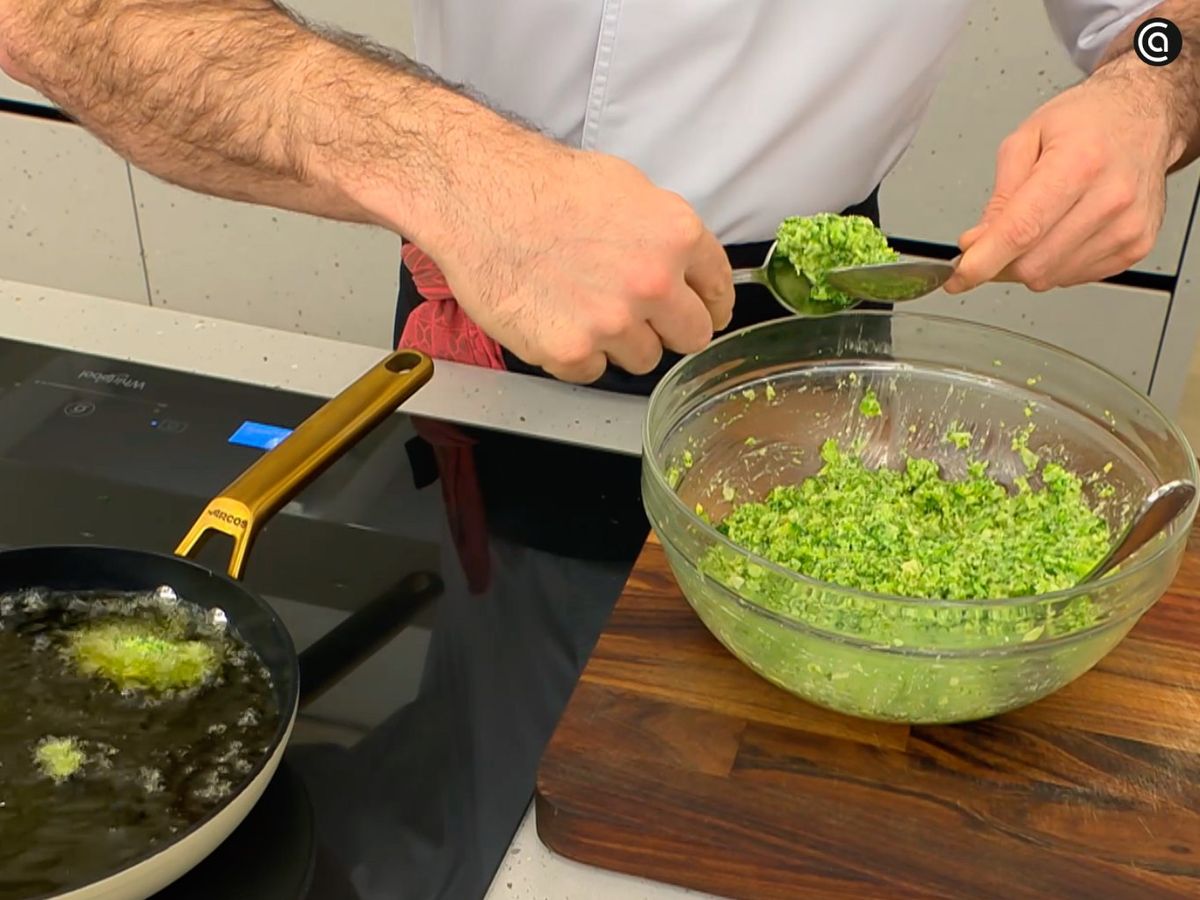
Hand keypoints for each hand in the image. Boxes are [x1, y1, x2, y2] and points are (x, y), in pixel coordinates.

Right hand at [427, 129, 733, 383]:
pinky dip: (576, 353)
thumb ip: (665, 236)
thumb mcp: (627, 188)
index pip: (720, 291)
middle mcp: (652, 283)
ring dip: (620, 342)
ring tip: (582, 306)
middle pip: (692, 336)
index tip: (702, 312)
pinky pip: (592, 371)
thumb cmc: (542, 185)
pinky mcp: (570, 352)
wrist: (478, 197)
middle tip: (639, 315)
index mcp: (676, 236)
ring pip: (643, 358)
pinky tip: (554, 317)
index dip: (709, 304)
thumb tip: (684, 267)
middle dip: (670, 328)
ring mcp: (611, 322)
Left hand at [944, 59, 1181, 293]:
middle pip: (1034, 263)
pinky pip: (1074, 277)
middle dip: (999, 263)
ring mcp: (1128, 226)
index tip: (959, 277)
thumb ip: (999, 196)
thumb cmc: (1088, 120)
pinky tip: (1060, 232)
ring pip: (1051, 276)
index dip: (984, 261)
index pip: (1023, 229)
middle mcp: (1111, 197)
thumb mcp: (1027, 139)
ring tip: (1035, 227)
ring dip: (1027, 264)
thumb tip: (977, 243)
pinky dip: (1054, 263)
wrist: (1145, 116)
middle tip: (990, 243)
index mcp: (1080, 162)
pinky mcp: (1136, 245)